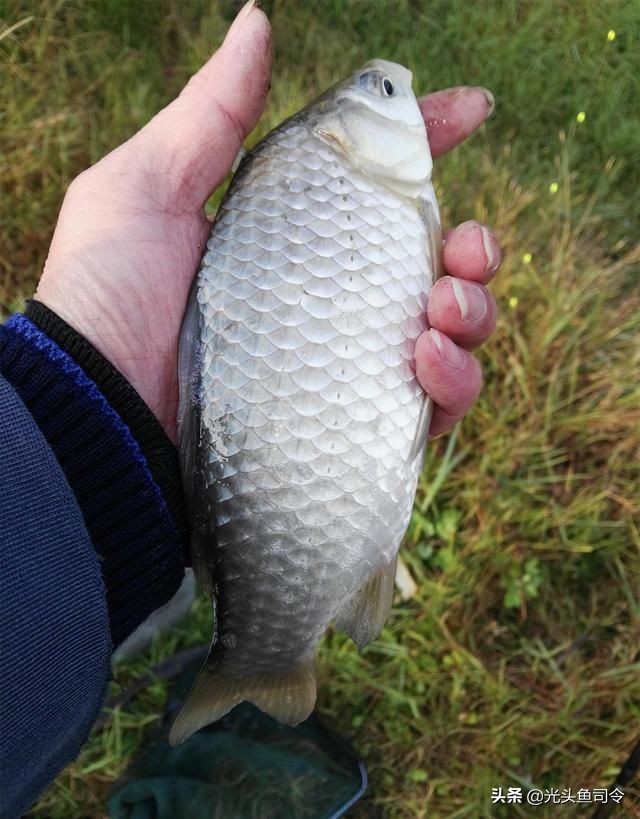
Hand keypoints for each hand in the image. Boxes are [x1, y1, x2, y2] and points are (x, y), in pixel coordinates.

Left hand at [35, 1, 499, 442]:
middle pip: (431, 266)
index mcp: (291, 237)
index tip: (471, 112)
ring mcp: (343, 367)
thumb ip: (211, 112)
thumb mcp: (147, 186)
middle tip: (466, 246)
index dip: (427, 144)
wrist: (96, 410)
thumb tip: (257, 18)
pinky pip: (429, 410)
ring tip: (445, 308)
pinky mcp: (349, 429)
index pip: (375, 185)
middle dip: (472, 247)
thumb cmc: (108, 294)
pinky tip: (429, 360)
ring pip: (447, 337)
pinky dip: (452, 383)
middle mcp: (326, 300)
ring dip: (471, 313)